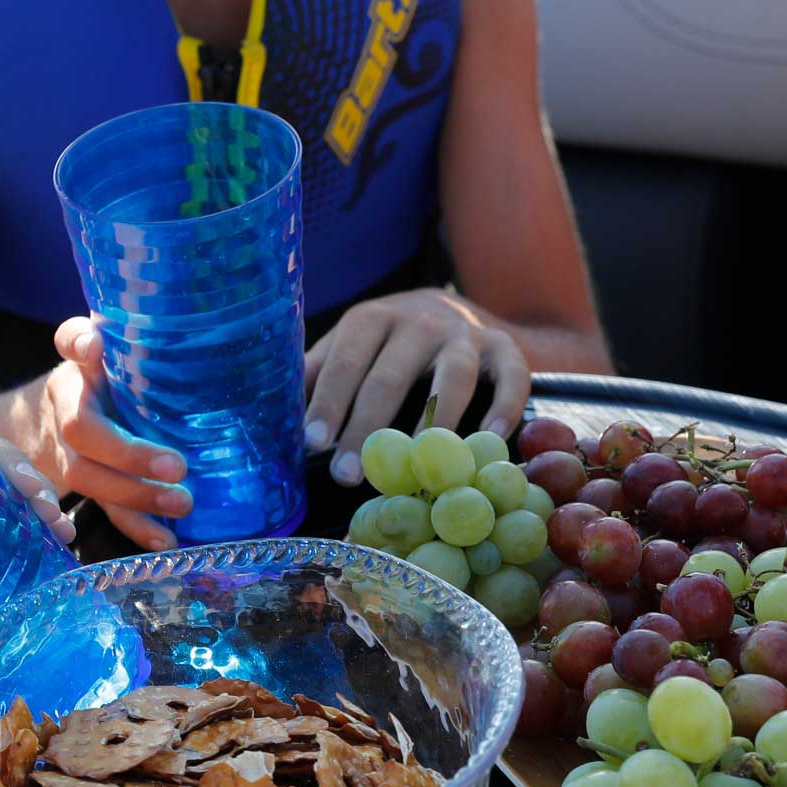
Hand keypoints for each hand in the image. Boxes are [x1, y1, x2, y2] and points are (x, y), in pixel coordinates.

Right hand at [25, 317, 188, 550]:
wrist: (44, 423)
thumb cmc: (100, 383)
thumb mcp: (113, 355)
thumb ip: (138, 342)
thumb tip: (191, 334)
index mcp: (78, 367)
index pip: (69, 341)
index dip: (78, 344)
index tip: (92, 348)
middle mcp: (64, 407)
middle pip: (82, 432)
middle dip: (127, 453)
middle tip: (176, 465)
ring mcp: (68, 453)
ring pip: (90, 479)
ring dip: (136, 496)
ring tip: (182, 504)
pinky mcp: (84, 487)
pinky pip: (104, 511)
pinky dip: (135, 528)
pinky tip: (166, 540)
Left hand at [303, 288, 528, 484]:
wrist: (454, 311)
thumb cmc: (386, 344)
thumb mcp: (349, 347)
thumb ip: (318, 374)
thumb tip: (275, 419)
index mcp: (372, 318)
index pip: (345, 361)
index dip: (328, 402)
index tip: (313, 443)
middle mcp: (420, 321)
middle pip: (391, 376)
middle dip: (367, 428)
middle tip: (348, 475)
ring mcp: (466, 335)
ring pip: (453, 377)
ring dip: (432, 424)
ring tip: (417, 466)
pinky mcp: (506, 350)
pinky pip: (511, 379)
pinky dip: (503, 408)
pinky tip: (487, 440)